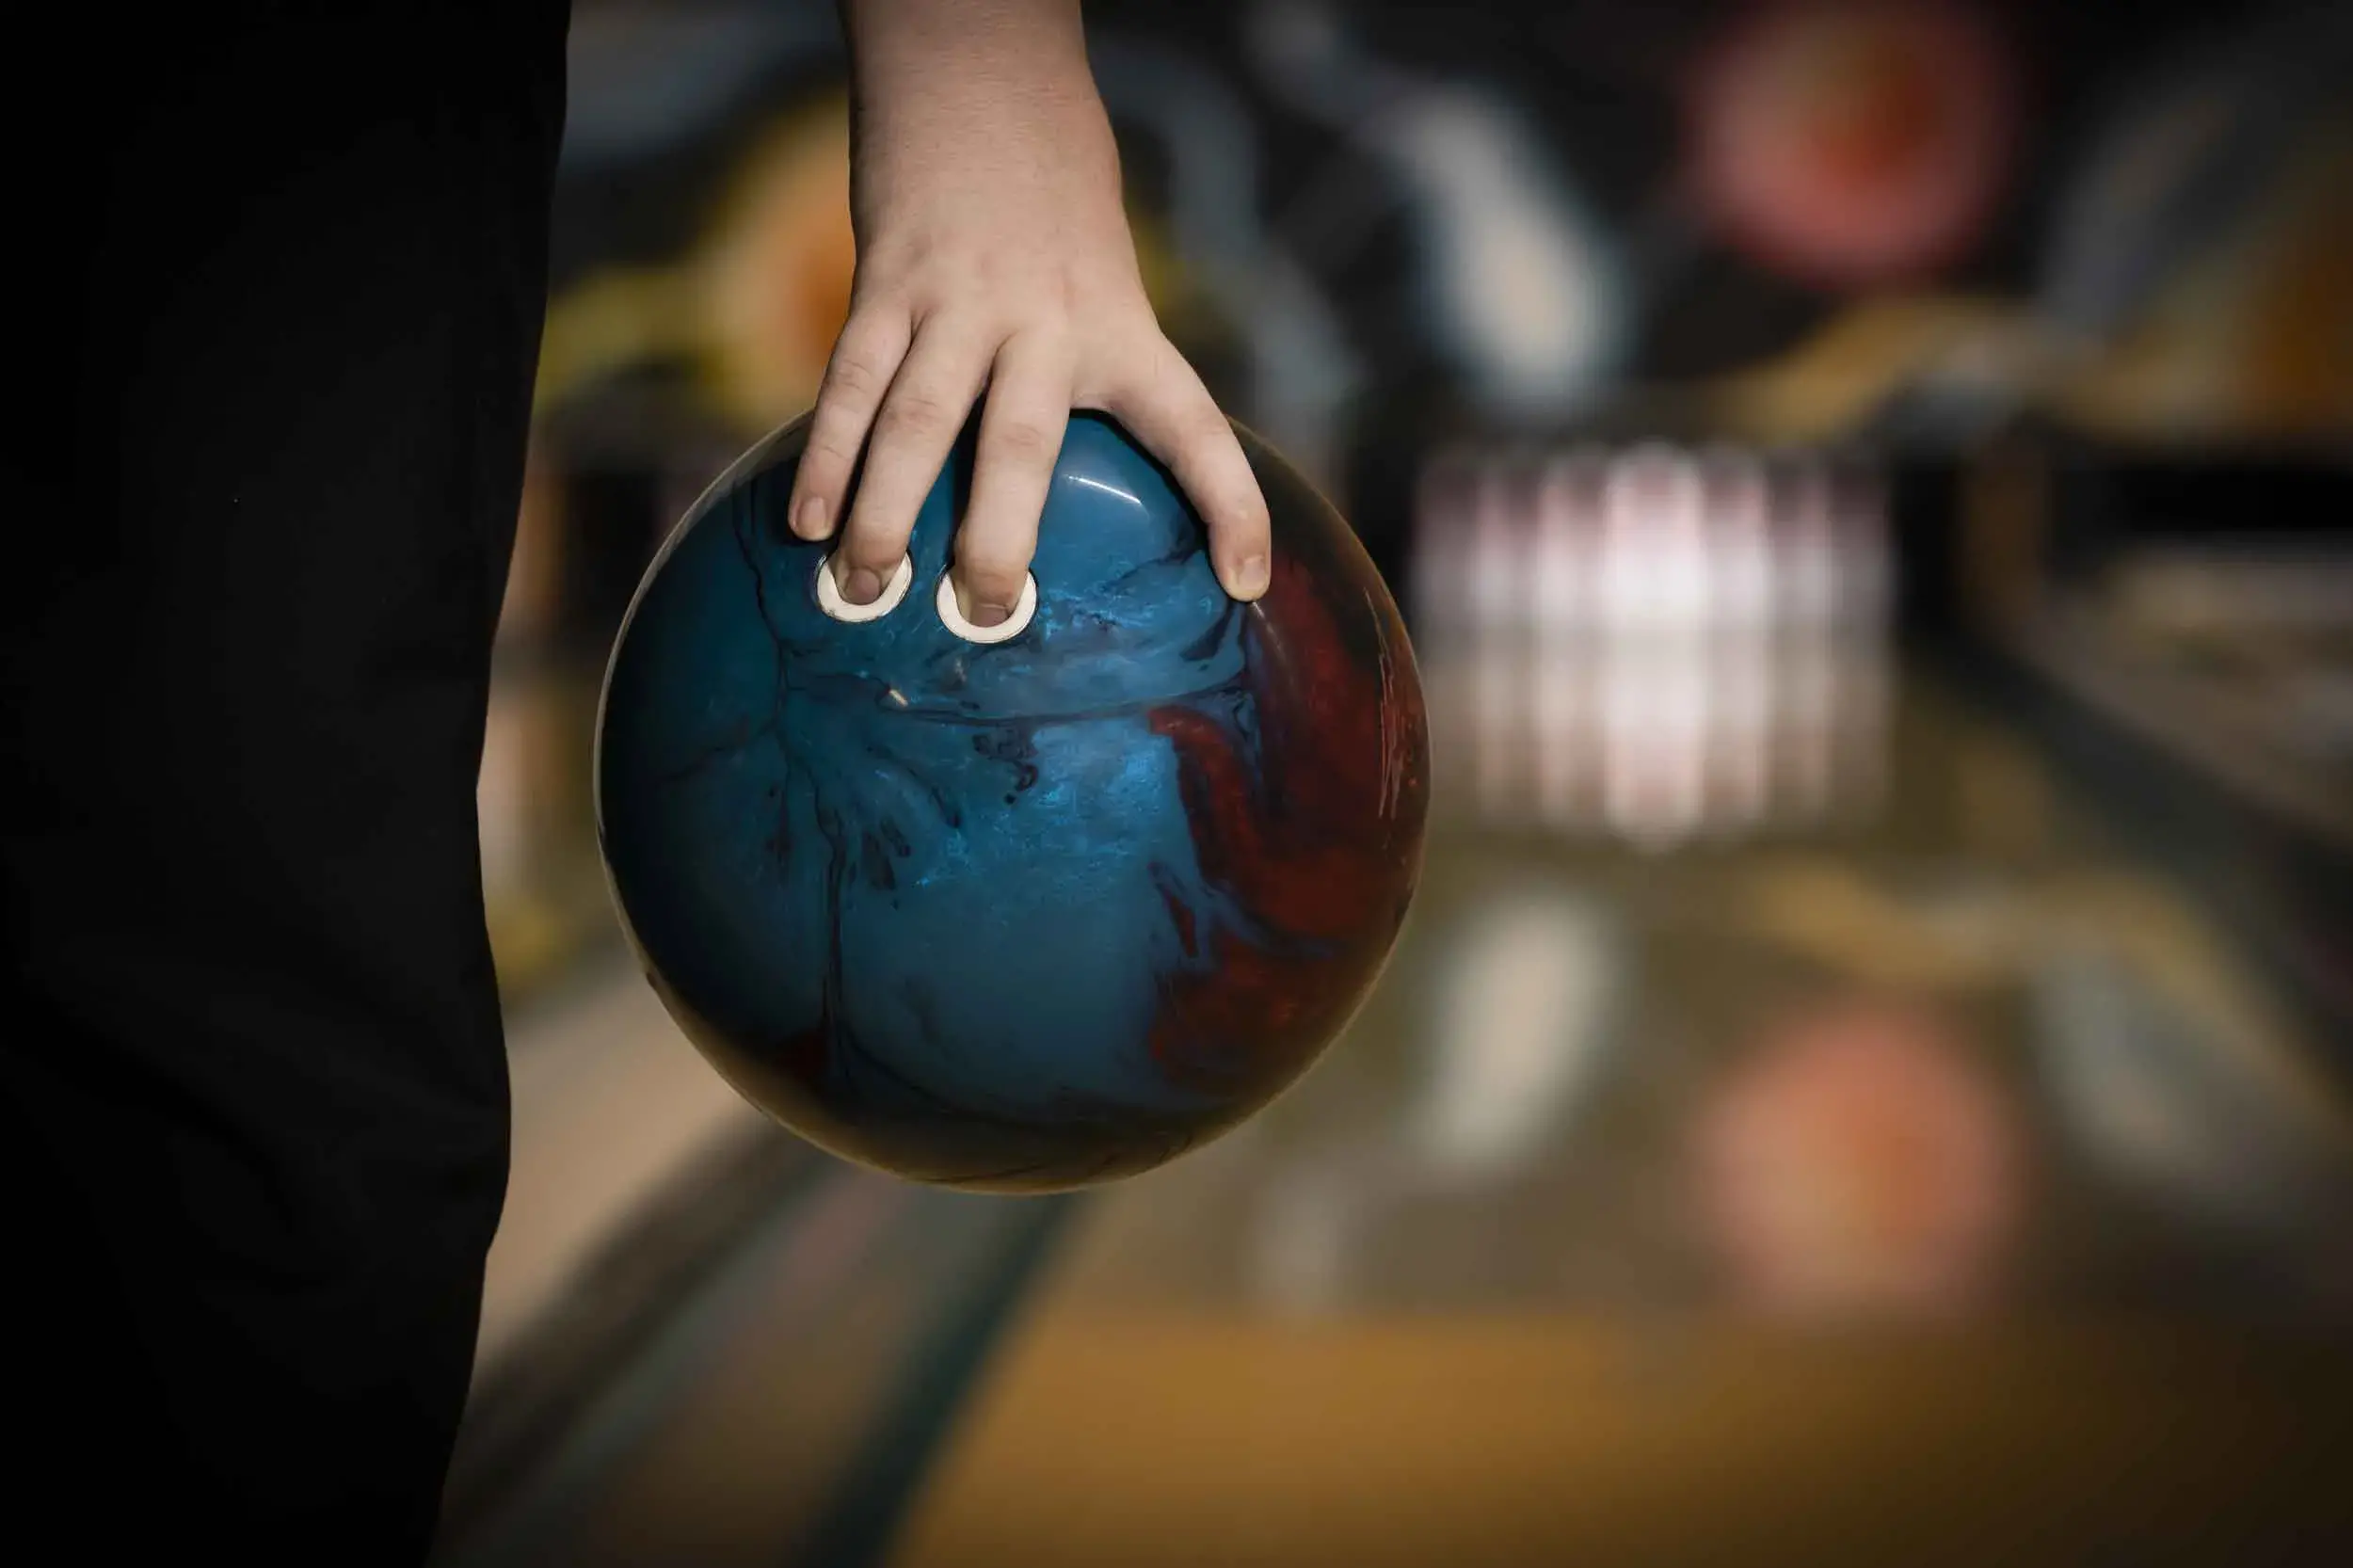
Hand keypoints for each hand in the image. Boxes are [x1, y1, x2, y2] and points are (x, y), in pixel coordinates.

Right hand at [787, 0, 1270, 626]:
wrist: (983, 82)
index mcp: (1120, 329)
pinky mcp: (887, 283)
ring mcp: (959, 302)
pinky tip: (807, 520)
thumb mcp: (1105, 285)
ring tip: (867, 590)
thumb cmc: (1053, 212)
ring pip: (917, 420)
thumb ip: (1090, 378)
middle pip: (1019, 443)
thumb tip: (1049, 502)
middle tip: (986, 611)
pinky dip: (828, 455)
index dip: (1231, 506)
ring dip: (886, 513)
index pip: (1193, 426)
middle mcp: (1043, 322)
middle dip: (998, 537)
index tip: (1248, 583)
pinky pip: (850, 381)